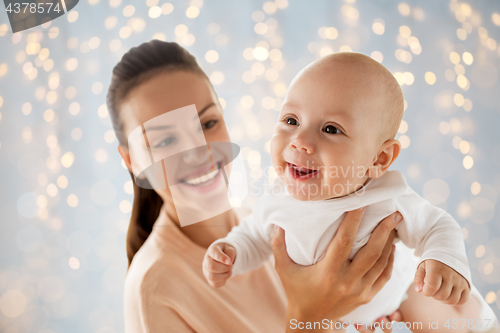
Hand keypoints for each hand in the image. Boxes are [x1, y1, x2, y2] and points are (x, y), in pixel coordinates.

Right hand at [202, 242, 236, 287]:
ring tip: (230, 272)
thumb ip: (230, 253)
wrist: (222, 257)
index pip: (214, 253)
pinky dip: (222, 281)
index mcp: (212, 250)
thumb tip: (229, 263)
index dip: (222, 258)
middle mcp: (206, 260)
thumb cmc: (226, 252)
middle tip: (231, 266)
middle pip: (212, 267)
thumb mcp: (230, 248)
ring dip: (224, 276)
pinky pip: (215, 284)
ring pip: (212, 277)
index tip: (229, 262)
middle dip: (225, 268)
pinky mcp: (209, 279)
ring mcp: (206, 271)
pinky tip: (225, 276)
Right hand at [272, 208, 402, 331]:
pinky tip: (391, 246)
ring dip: (389, 242)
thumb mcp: (283, 269)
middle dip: (384, 230)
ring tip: (394, 224)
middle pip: (371, 252)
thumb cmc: (296, 291)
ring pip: (381, 263)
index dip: (354, 220)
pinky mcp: (367, 297)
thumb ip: (278, 246)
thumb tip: (277, 224)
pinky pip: (383, 276)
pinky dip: (389, 260)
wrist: (310, 321)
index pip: (344, 241)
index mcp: (328, 272)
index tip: (362, 203)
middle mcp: (347, 281)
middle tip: (392, 212)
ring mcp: (360, 290)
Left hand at [414, 259, 469, 304]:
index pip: (431, 287)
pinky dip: (455, 301)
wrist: (448, 254)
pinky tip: (449, 294)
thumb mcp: (422, 266)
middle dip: (434, 295)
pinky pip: (463, 300)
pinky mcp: (467, 285)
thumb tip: (418, 290)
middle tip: (433, 288)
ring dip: (444, 299)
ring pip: (452, 300)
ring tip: (440, 291)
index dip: (426, 291)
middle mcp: (450, 275)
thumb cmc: (433, 263)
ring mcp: (460, 280)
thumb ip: (418, 278)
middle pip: (441, 296)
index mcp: (437, 269)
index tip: (425, 287)